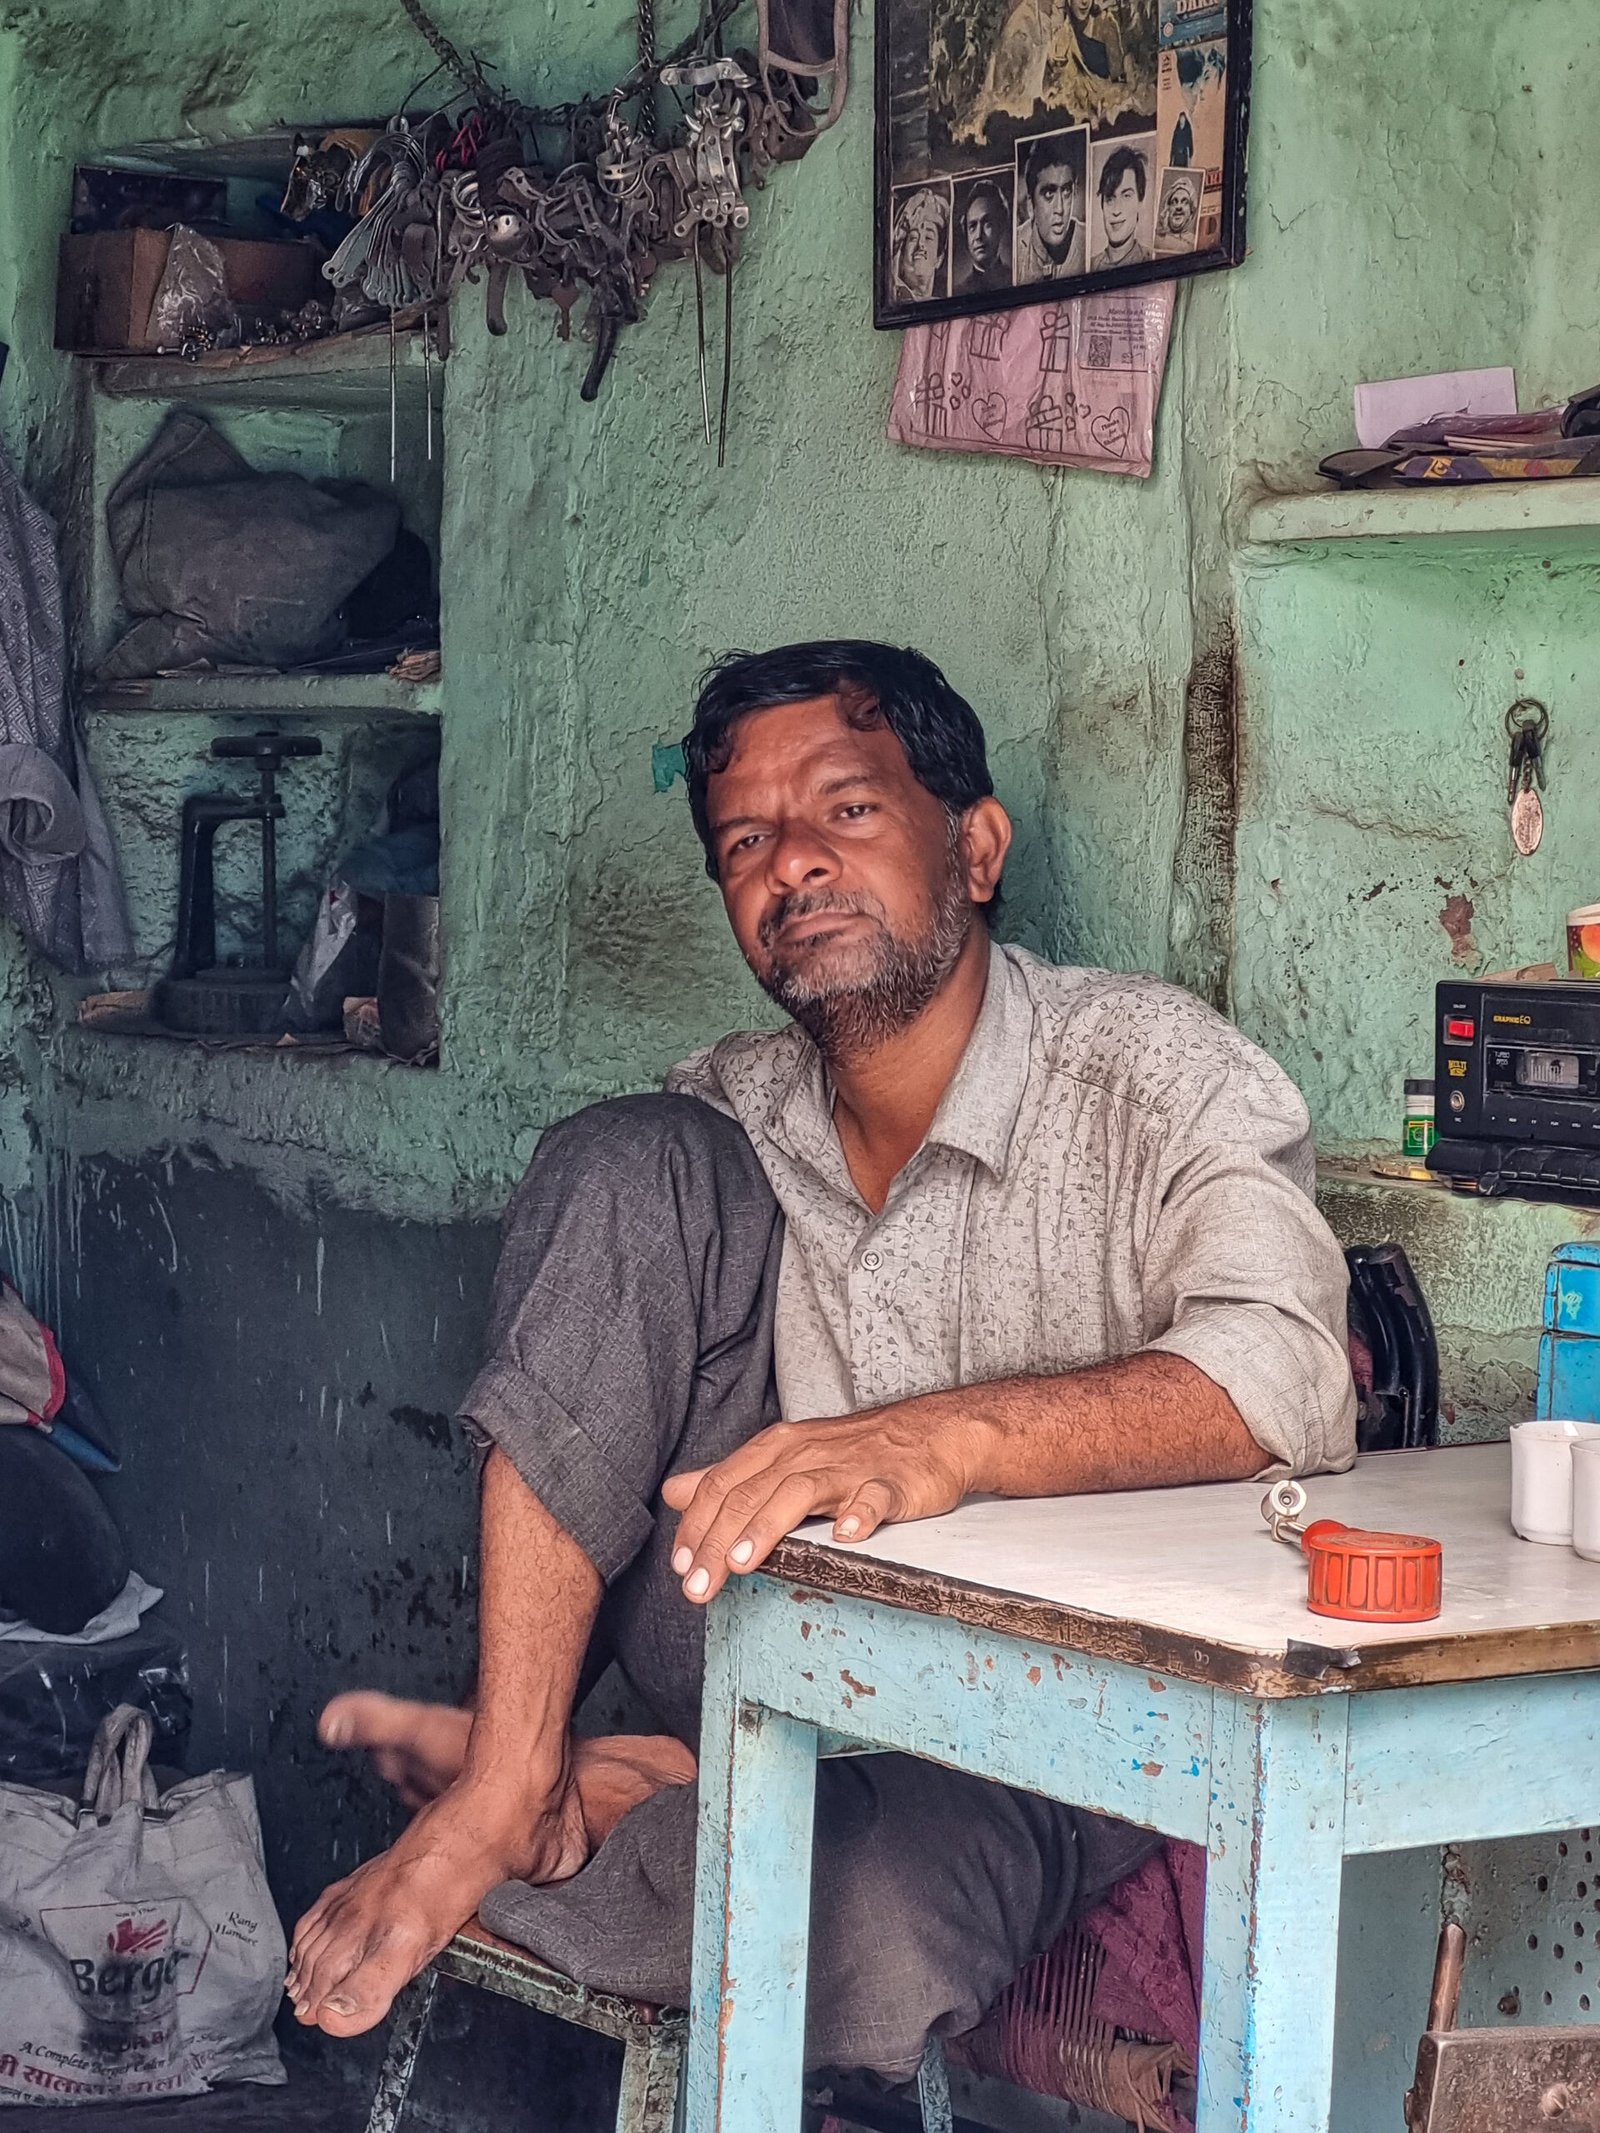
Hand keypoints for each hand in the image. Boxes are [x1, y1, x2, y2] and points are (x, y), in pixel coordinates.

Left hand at [660, 1404, 980, 1603]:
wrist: (929, 1433)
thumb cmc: (853, 1452)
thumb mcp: (783, 1458)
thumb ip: (729, 1478)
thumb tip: (675, 1493)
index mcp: (776, 1449)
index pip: (723, 1485)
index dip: (697, 1525)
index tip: (680, 1566)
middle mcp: (805, 1453)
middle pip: (751, 1493)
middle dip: (718, 1542)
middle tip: (698, 1585)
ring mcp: (849, 1467)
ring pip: (800, 1492)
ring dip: (768, 1526)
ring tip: (745, 1561)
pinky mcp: (891, 1482)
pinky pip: (874, 1495)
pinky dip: (860, 1513)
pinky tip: (846, 1535)